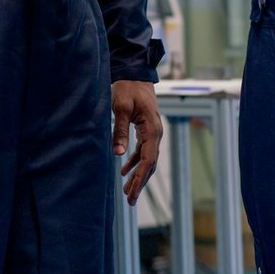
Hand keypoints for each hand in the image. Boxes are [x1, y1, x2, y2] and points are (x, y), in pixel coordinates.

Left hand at [113, 80, 162, 204]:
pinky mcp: (146, 130)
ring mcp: (152, 132)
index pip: (148, 159)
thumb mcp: (120, 107)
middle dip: (140, 183)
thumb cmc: (127, 88)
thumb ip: (120, 130)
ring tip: (127, 191)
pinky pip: (143, 151)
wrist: (135, 73)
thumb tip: (118, 154)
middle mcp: (156, 133)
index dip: (140, 177)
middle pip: (150, 164)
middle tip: (129, 200)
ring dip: (138, 175)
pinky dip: (134, 162)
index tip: (132, 192)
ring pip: (147, 160)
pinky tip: (124, 171)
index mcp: (153, 129)